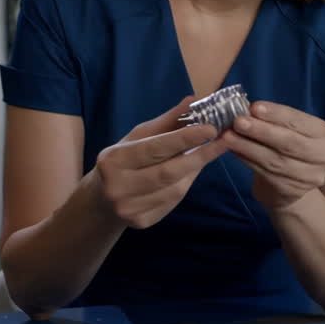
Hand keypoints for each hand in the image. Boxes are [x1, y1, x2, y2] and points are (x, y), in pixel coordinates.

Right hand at [92, 96, 227, 229]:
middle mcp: (118, 187)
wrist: (100, 199)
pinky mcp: (141, 223)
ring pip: (176, 189)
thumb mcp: (138, 138)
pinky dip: (184, 185)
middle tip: (224, 141)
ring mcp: (129, 208)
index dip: (185, 138)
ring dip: (194, 171)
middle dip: (200, 156)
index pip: (155, 147)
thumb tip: (193, 100)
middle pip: (169, 172)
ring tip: (204, 156)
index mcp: (114, 160)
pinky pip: (173, 202)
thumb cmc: (123, 160)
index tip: (211, 129)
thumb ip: (166, 121)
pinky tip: (187, 174)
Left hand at [224, 101, 324, 209]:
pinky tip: (234, 151)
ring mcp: (309, 177)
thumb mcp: (289, 131)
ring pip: (275, 159)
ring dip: (248, 146)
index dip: (277, 114)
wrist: (290, 186)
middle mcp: (324, 156)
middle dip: (262, 130)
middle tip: (238, 121)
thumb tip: (246, 110)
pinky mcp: (292, 191)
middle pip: (290, 142)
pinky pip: (266, 173)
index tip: (254, 107)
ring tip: (228, 136)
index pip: (300, 121)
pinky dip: (247, 160)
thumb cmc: (287, 149)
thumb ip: (274, 121)